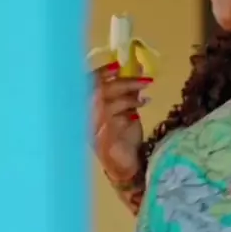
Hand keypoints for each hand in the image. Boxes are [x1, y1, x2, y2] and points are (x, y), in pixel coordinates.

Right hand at [91, 62, 152, 185]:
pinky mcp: (103, 138)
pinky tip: (141, 106)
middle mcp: (86, 117)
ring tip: (145, 92)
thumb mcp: (126, 110)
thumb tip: (138, 68)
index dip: (101, 72)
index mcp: (88, 108)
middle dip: (121, 81)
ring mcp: (92, 129)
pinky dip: (128, 108)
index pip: (88, 84)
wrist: (123, 166)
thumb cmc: (123, 138)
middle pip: (98, 91)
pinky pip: (113, 118)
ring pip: (105, 102)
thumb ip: (128, 92)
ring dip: (128, 94)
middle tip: (143, 77)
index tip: (118, 64)